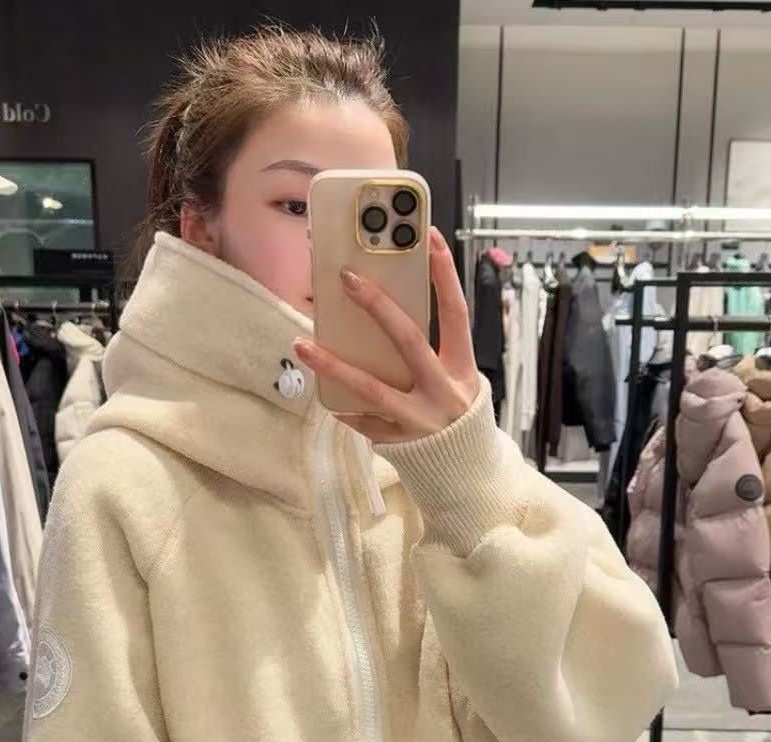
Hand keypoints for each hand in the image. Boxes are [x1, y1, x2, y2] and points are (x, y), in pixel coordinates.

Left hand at [292, 226, 481, 443]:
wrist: (467, 474)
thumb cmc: (456, 416)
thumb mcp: (458, 380)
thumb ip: (432, 352)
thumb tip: (386, 314)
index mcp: (463, 369)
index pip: (456, 313)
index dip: (444, 275)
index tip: (428, 238)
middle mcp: (444, 392)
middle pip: (409, 341)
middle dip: (378, 307)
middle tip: (347, 279)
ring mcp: (421, 420)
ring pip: (372, 388)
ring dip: (334, 365)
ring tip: (303, 344)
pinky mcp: (402, 443)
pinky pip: (367, 423)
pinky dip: (349, 411)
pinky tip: (330, 401)